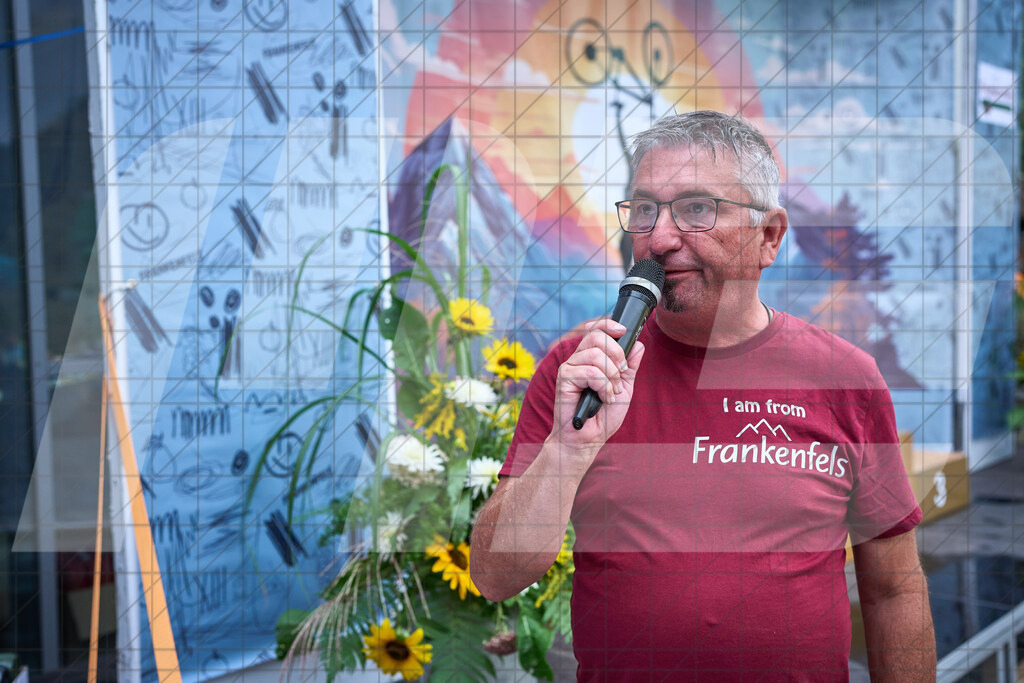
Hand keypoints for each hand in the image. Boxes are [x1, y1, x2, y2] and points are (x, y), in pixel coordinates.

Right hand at [550, 317, 644, 466]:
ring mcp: (570, 367)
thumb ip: (630, 366)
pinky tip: (603, 398)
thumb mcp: (624, 387)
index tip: (623, 331)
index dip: (608, 324)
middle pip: (596, 335)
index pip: (595, 329)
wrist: (588, 439)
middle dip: (616, 354)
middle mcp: (578, 359)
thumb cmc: (603, 416)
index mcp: (591, 358)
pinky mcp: (564, 378)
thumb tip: (638, 344)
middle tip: (620, 374)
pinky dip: (603, 387)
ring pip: (596, 354)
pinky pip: (590, 372)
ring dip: (611, 376)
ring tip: (610, 392)